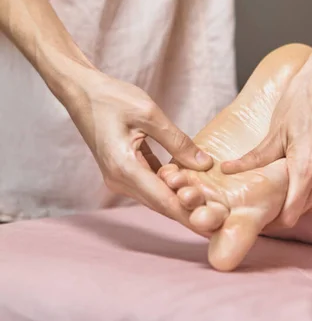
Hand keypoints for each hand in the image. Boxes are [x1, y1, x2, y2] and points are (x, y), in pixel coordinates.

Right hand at [63, 68, 212, 221]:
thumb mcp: (149, 114)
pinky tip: (190, 188)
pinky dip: (169, 187)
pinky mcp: (122, 170)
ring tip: (210, 209)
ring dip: (181, 201)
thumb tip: (204, 164)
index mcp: (124, 168)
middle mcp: (119, 180)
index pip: (163, 201)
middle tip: (220, 222)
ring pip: (156, 196)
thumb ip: (177, 141)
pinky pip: (150, 184)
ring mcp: (119, 177)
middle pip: (161, 204)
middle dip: (190, 214)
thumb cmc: (112, 98)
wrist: (82, 92)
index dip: (190, 217)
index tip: (212, 229)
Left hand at [221, 66, 311, 226]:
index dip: (272, 220)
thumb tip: (226, 170)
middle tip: (262, 202)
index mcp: (307, 169)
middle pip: (301, 212)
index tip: (258, 215)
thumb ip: (253, 159)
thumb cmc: (302, 102)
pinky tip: (298, 179)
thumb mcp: (274, 132)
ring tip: (279, 190)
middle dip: (282, 210)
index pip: (289, 215)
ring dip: (298, 202)